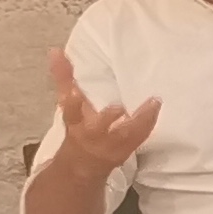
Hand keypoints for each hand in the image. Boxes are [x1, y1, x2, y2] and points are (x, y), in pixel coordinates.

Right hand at [48, 50, 159, 169]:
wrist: (83, 164)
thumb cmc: (77, 127)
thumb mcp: (67, 105)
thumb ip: (63, 77)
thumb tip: (55, 50)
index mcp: (75, 122)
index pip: (69, 111)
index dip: (71, 102)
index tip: (72, 92)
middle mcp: (92, 135)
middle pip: (98, 128)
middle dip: (106, 119)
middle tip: (117, 107)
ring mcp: (112, 145)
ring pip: (126, 134)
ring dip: (140, 119)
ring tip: (153, 102)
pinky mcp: (128, 148)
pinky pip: (141, 136)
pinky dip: (149, 121)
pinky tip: (157, 105)